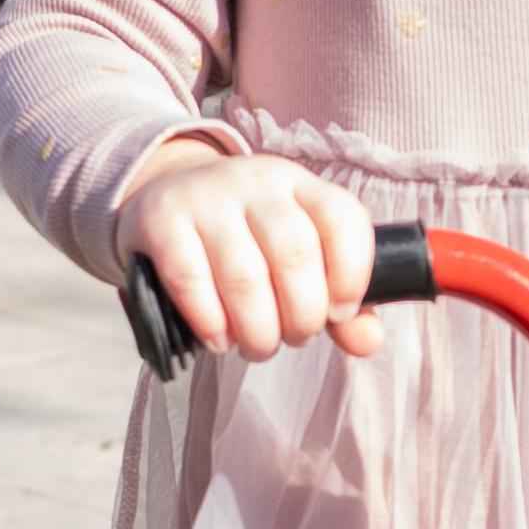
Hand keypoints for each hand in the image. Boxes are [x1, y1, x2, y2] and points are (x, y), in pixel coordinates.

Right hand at [117, 134, 381, 361]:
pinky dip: (211, 322)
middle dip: (302, 316)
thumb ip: (337, 297)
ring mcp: (206, 198)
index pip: (343, 219)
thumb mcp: (296, 252)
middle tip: (293, 338)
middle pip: (294, 254)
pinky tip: (218, 338)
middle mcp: (256, 183)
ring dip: (258, 330)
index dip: (352, 276)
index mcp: (300, 186)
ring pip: (244, 276)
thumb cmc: (245, 238)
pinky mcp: (161, 221)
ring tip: (257, 345)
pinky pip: (190, 280)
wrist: (166, 196)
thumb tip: (367, 341)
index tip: (340, 313)